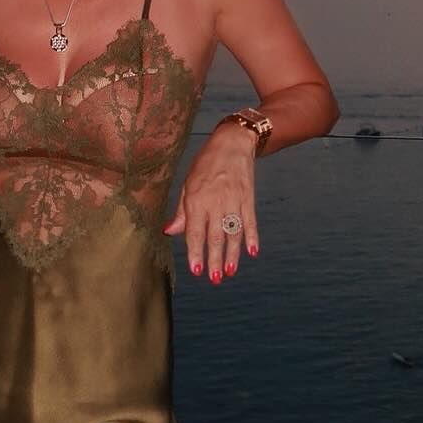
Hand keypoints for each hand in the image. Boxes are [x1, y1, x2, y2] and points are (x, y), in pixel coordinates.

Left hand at [163, 122, 258, 283]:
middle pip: (216, 237)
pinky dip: (252, 237)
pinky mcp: (248, 198)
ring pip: (234, 233)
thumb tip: (170, 231)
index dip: (196, 252)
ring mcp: (234, 201)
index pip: (195, 232)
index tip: (197, 270)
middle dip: (215, 259)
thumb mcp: (188, 184)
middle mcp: (216, 202)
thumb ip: (182, 211)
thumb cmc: (205, 164)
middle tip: (214, 278)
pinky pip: (250, 221)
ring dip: (233, 254)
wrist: (232, 143)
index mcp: (197, 200)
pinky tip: (252, 252)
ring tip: (230, 272)